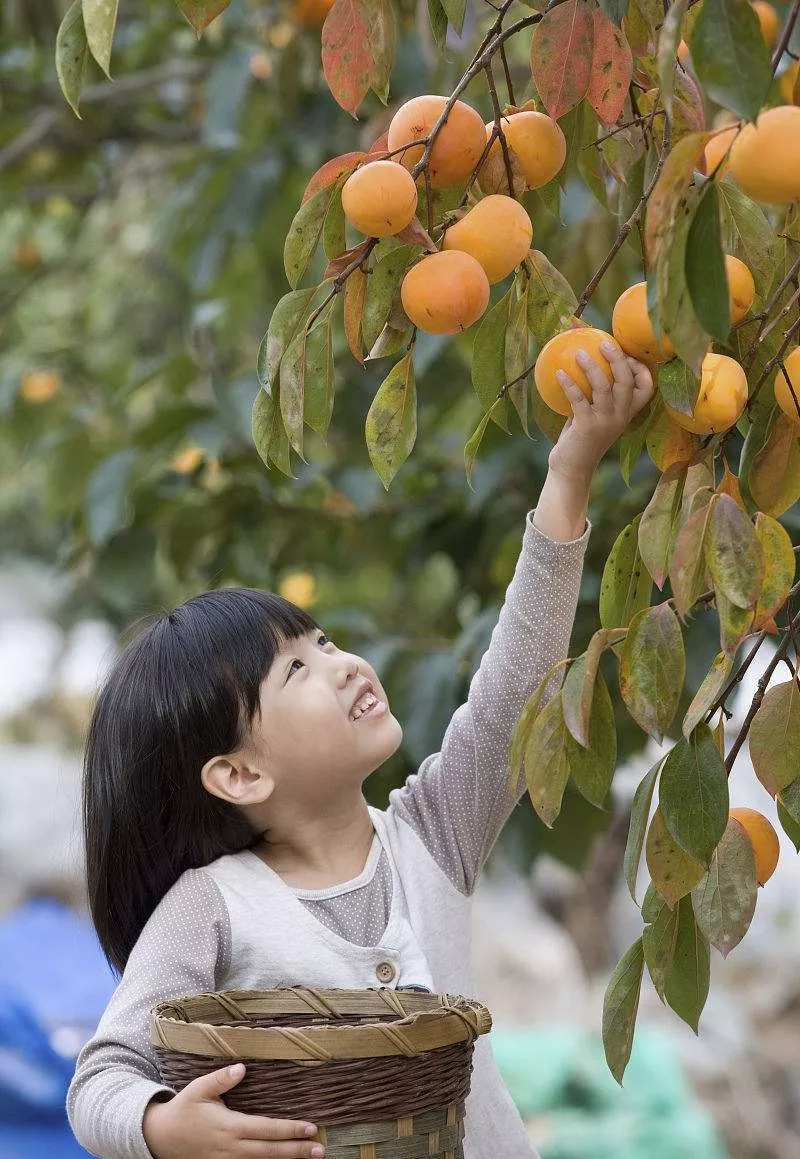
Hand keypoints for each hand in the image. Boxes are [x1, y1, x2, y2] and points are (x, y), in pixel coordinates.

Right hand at [143, 1064, 324, 1158]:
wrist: (160, 1138)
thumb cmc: (183, 1109)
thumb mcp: (198, 1089)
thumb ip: (221, 1078)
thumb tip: (242, 1068)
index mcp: (228, 1126)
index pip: (265, 1129)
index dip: (289, 1129)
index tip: (311, 1127)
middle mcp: (231, 1148)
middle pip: (269, 1152)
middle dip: (296, 1150)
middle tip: (320, 1149)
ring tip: (310, 1156)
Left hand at [548, 338, 654, 484]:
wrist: (572, 469)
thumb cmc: (580, 439)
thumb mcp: (594, 416)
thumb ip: (595, 396)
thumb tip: (582, 360)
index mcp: (627, 413)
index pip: (647, 388)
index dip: (641, 368)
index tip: (626, 354)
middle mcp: (620, 416)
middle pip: (627, 381)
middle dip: (618, 358)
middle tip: (603, 343)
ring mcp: (605, 422)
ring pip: (605, 387)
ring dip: (592, 367)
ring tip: (578, 353)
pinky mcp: (587, 427)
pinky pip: (579, 399)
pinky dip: (569, 384)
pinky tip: (558, 373)